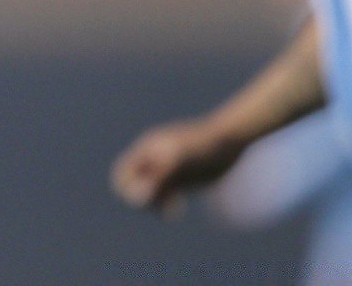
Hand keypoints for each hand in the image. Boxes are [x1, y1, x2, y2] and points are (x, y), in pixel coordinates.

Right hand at [110, 118, 244, 215]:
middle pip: (133, 186)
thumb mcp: (180, 163)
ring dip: (155, 205)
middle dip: (143, 200)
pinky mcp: (182, 178)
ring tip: (172, 209)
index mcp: (146, 151)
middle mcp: (153, 160)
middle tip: (161, 206)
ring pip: (149, 193)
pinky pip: (165, 194)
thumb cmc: (203, 148)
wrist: (230, 141)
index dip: (128, 190)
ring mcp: (167, 169)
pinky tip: (178, 208)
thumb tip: (135, 197)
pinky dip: (167, 205)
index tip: (147, 200)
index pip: (122, 174)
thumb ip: (158, 178)